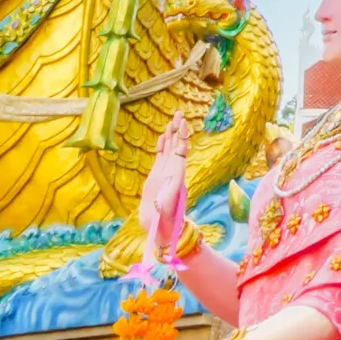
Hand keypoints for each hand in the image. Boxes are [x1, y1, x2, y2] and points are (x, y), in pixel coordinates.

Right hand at [135, 120, 192, 265]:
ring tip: (173, 120)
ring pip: (168, 149)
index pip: (180, 151)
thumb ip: (166, 199)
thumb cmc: (163, 220)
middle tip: (179, 113)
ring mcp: (164, 173)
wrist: (158, 227)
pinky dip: (161, 146)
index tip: (183, 123)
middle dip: (178, 130)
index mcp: (176, 175)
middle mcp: (172, 171)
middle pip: (176, 146)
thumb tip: (167, 191)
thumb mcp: (165, 209)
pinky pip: (160, 157)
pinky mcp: (156, 177)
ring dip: (171, 135)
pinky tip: (162, 137)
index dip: (182, 137)